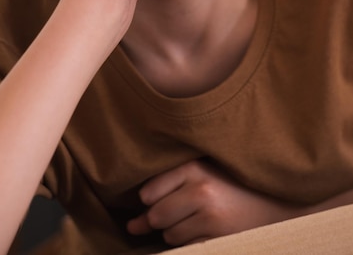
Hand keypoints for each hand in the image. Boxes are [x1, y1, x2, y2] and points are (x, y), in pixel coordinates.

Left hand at [127, 159, 299, 246]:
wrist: (280, 202)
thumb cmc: (236, 184)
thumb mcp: (206, 172)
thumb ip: (170, 188)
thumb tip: (132, 224)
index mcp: (194, 167)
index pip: (149, 190)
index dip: (151, 200)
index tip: (162, 198)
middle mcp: (200, 190)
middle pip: (156, 215)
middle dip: (161, 220)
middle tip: (184, 210)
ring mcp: (210, 216)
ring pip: (170, 235)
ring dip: (177, 232)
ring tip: (200, 217)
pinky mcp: (219, 238)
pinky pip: (187, 247)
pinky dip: (190, 243)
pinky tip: (206, 231)